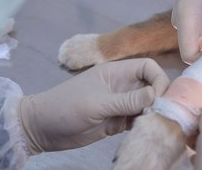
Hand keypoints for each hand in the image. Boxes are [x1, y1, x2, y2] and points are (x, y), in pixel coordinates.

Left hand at [19, 58, 169, 153]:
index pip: (147, 67)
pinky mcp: (116, 122)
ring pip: (146, 105)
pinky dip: (144, 126)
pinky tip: (145, 133)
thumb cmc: (66, 108)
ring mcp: (119, 105)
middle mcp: (121, 86)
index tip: (160, 98)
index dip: (159, 79)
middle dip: (159, 99)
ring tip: (153, 126)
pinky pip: (137, 121)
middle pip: (151, 86)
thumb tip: (156, 95)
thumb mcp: (97, 103)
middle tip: (159, 116)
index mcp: (116, 73)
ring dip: (153, 114)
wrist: (42, 128)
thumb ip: (127, 100)